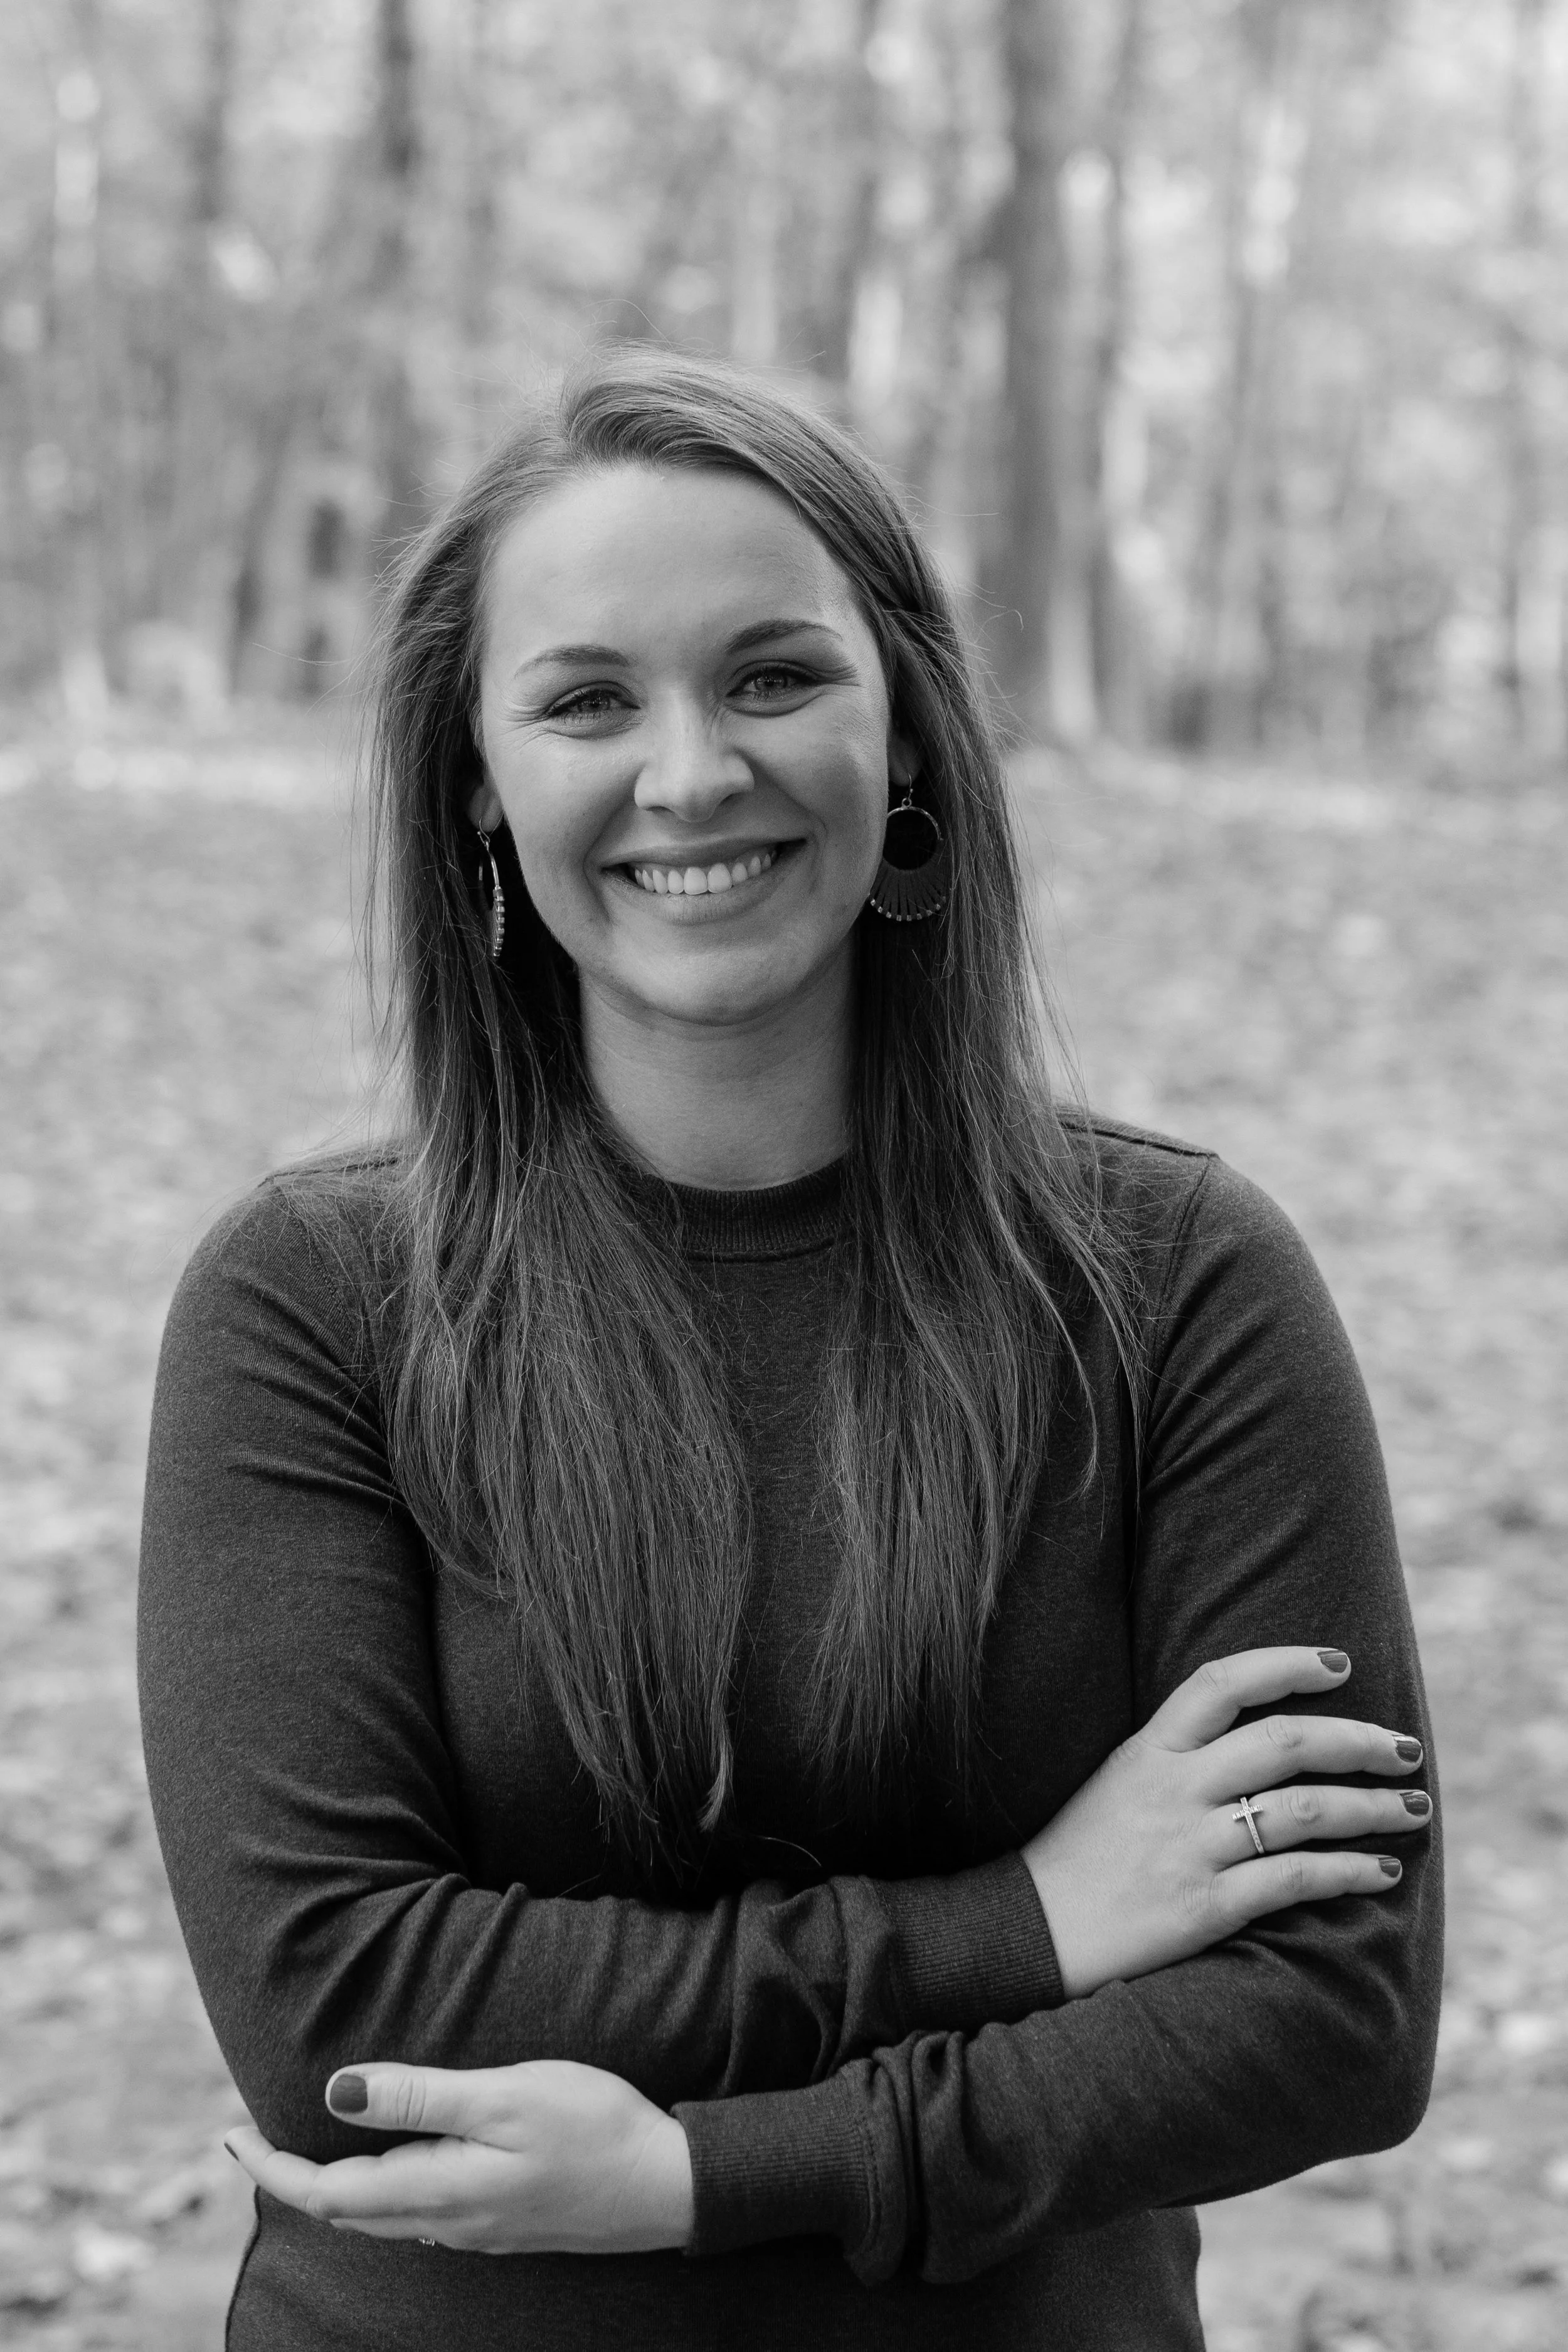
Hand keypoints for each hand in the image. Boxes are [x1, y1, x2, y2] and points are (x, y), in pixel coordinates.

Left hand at [224, 2058, 693, 2255]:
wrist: (668, 2186)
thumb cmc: (593, 2127)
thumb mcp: (506, 2098)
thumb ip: (422, 2095)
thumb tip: (335, 2092)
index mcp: (437, 2190)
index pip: (327, 2193)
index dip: (271, 2169)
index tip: (229, 2137)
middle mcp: (446, 2222)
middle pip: (345, 2213)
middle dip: (291, 2180)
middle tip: (252, 2141)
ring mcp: (476, 2229)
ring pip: (380, 2220)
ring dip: (334, 2190)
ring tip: (310, 2148)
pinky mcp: (502, 2223)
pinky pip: (418, 2218)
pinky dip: (381, 2193)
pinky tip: (393, 2165)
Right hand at [1022, 1647, 1428, 1999]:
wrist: (1029, 1933)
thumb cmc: (1082, 1855)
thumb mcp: (1120, 1779)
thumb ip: (1181, 1753)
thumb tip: (1265, 1736)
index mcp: (1149, 1749)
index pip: (1222, 1682)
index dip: (1286, 1664)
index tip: (1340, 1665)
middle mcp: (1172, 1789)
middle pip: (1283, 1743)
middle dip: (1358, 1741)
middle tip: (1406, 1748)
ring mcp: (1188, 1847)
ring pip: (1302, 1810)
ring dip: (1370, 1807)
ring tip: (1413, 1809)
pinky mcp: (1202, 1907)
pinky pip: (1293, 1880)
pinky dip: (1348, 1872)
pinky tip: (1382, 1870)